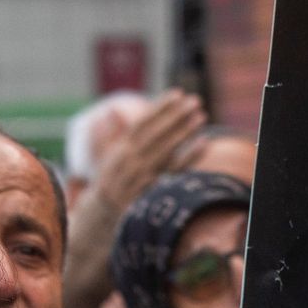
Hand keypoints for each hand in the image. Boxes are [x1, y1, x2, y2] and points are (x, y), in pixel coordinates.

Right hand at [85, 89, 207, 218]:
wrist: (103, 214)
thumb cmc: (108, 181)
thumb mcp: (104, 156)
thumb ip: (108, 134)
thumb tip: (111, 112)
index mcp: (121, 148)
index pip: (143, 122)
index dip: (160, 107)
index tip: (177, 93)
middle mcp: (131, 160)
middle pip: (157, 134)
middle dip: (176, 116)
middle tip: (195, 101)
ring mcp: (142, 175)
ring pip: (167, 150)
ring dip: (185, 133)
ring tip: (201, 117)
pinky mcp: (153, 190)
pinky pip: (174, 172)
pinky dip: (189, 157)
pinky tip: (204, 143)